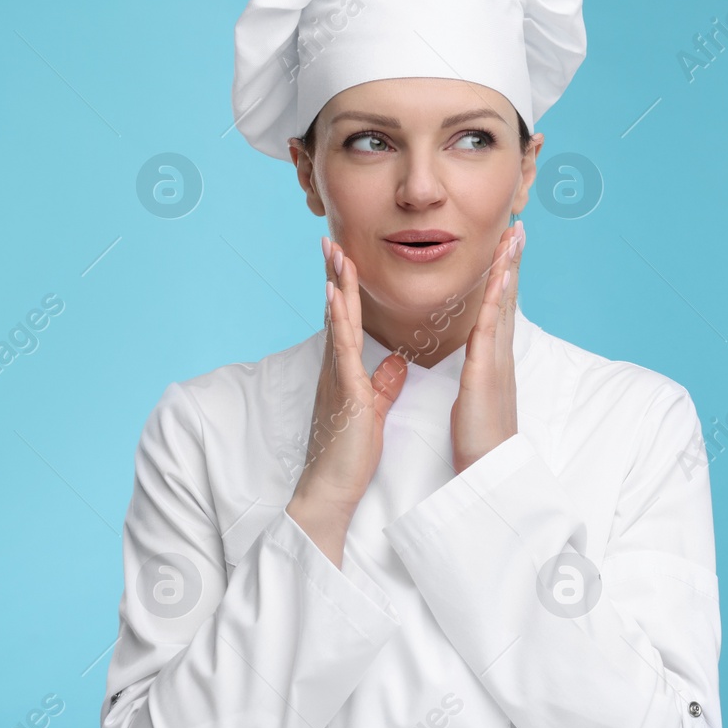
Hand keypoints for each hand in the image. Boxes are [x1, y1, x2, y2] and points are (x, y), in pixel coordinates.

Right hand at [287, 235, 408, 564]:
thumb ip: (382, 383)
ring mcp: (336, 377)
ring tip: (334, 253)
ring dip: (335, 286)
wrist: (331, 488)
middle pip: (335, 311)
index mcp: (346, 371)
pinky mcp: (343, 391)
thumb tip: (395, 361)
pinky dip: (338, 321)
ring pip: (335, 321)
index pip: (347, 321)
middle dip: (334, 275)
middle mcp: (336, 368)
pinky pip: (341, 349)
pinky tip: (335, 297)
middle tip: (331, 240)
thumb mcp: (374, 409)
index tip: (348, 258)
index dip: (347, 289)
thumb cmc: (351, 453)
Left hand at [451, 220, 524, 473]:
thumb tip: (480, 361)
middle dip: (513, 261)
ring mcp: (497, 358)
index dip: (503, 276)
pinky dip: (496, 297)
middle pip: (507, 296)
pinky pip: (491, 325)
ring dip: (509, 267)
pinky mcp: (487, 369)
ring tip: (514, 236)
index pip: (498, 307)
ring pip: (503, 303)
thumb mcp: (476, 396)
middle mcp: (501, 352)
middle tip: (518, 227)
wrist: (489, 466)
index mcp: (494, 357)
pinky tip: (500, 274)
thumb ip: (479, 373)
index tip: (506, 248)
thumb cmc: (480, 437)